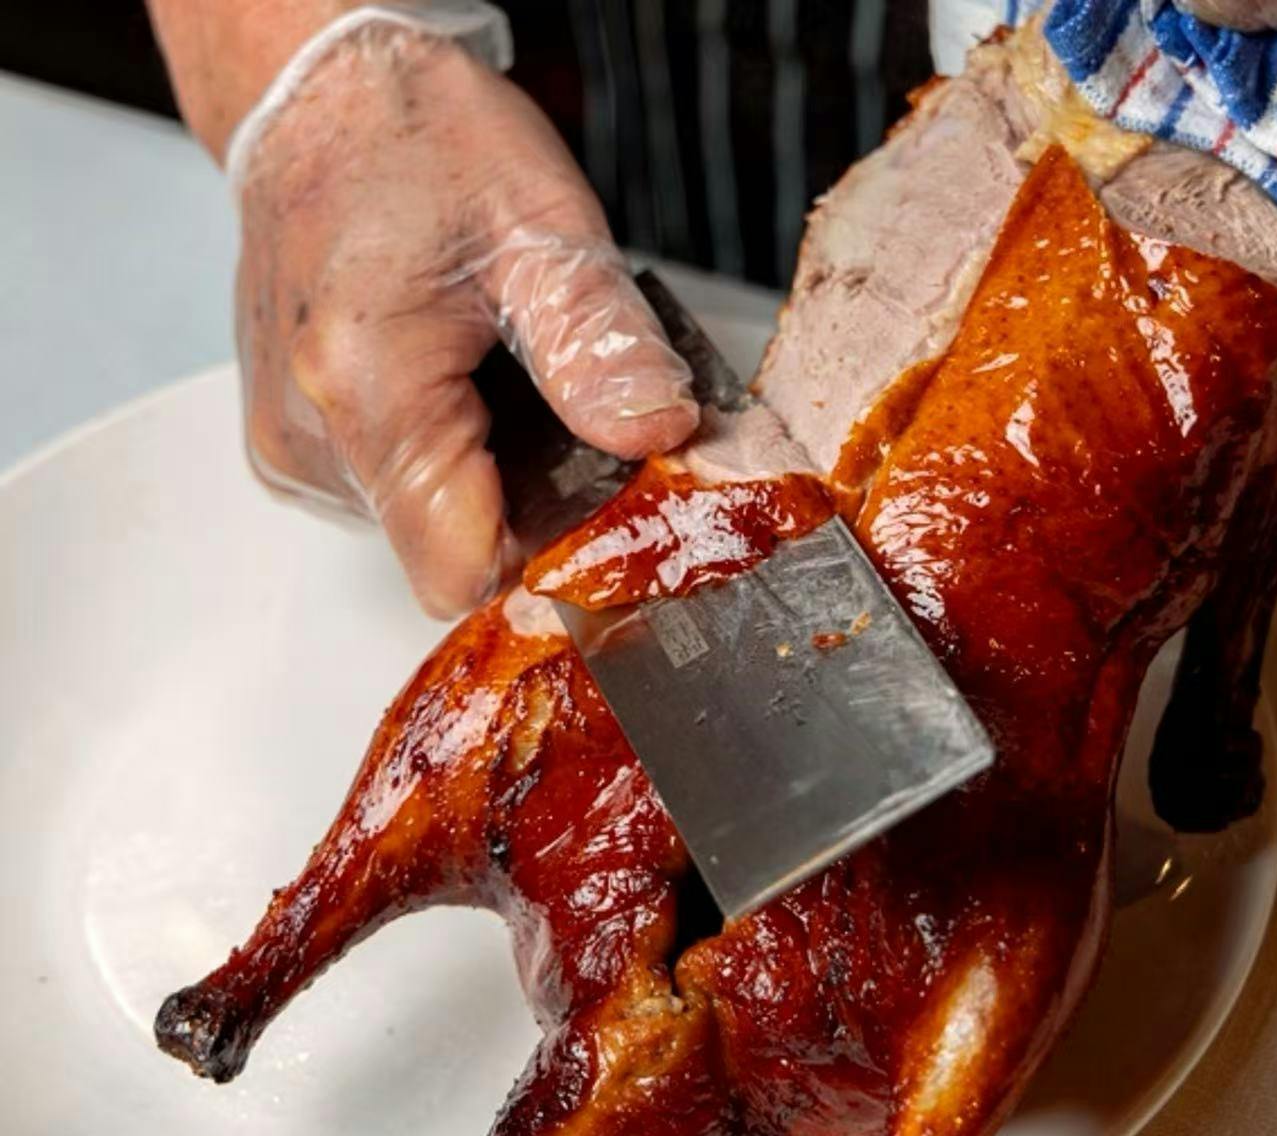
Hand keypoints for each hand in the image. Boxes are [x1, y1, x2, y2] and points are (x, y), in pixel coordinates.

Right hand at [156, 9, 697, 616]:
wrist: (321, 100)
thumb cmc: (419, 142)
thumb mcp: (543, 225)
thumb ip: (601, 343)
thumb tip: (659, 436)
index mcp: (367, 387)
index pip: (465, 569)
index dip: (554, 558)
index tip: (615, 514)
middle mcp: (307, 439)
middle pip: (454, 553)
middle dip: (538, 510)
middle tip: (582, 418)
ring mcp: (291, 451)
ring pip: (427, 531)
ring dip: (493, 483)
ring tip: (513, 384)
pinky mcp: (292, 447)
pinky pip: (395, 498)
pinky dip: (450, 463)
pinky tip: (468, 390)